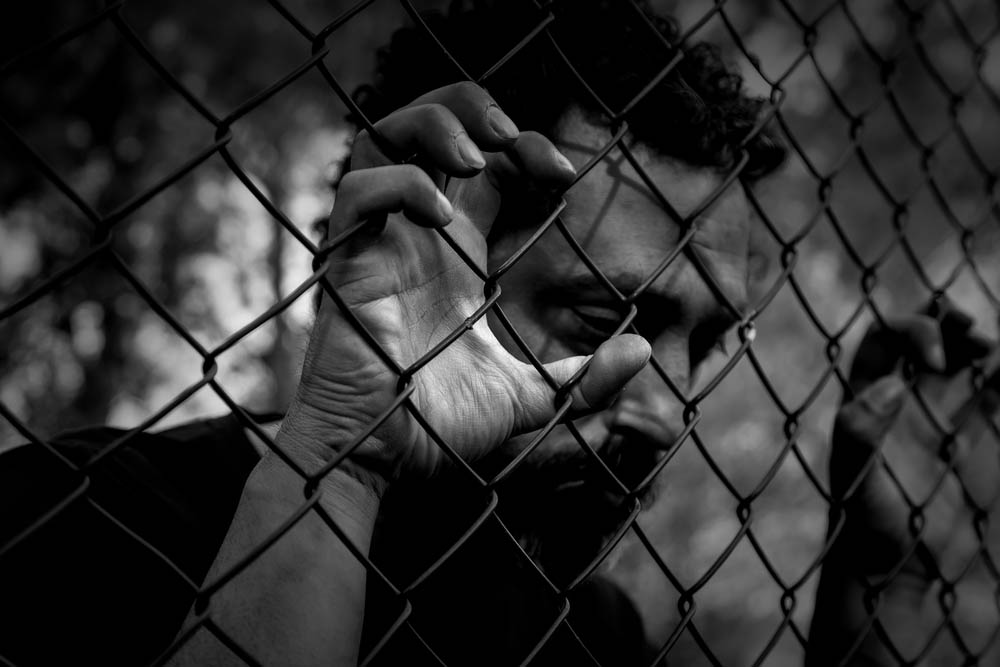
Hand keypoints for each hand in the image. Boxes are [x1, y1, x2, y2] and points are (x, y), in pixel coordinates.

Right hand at [285, 83, 649, 493]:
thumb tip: (645, 351)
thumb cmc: (440, 429)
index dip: (523, 148)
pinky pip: (358, 191)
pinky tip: (443, 219)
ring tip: (478, 159)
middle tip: (511, 137)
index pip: (486, 166)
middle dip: (473, 108)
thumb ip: (584, 378)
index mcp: (460, 255)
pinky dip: (400, 186)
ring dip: (434, 126)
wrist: (382, 463)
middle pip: (430, 127)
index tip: (564, 176)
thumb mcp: (529, 398)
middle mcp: (419, 237)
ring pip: (384, 136)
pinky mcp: (350, 263)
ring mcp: (382, 244)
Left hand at [809, 302, 999, 664]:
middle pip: (926, 337)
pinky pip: (994, 394)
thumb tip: (893, 384)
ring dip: (982, 345)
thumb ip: (862, 431)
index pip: (883, 339)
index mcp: (870, 398)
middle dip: (948, 322)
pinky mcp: (973, 439)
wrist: (898, 570)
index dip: (910, 331)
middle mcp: (903, 399)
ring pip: (964, 360)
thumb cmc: (868, 527)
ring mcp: (940, 417)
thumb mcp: (857, 479)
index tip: (935, 360)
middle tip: (971, 330)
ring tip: (993, 354)